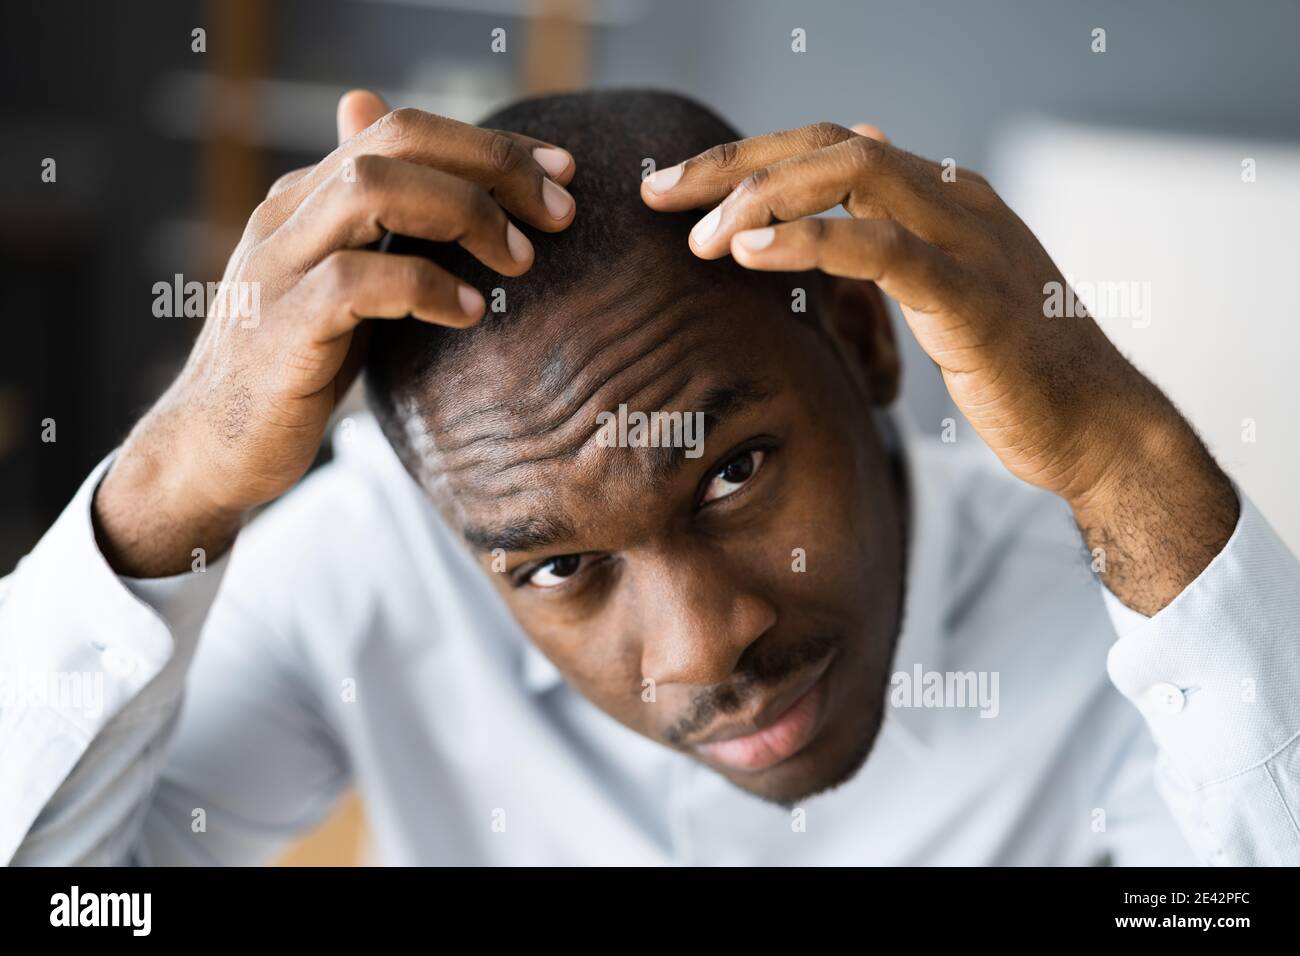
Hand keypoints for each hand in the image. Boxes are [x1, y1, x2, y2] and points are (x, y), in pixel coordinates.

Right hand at [95, 90, 576, 575]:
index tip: (563, 169)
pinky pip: (356, 282)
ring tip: (521, 259)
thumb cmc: (295, 366)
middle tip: (559, 211)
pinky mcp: (280, 328)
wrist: (212, 449)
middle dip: (490, 164)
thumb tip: (414, 174)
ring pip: (372, 191)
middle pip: (395, 142)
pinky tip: (470, 314)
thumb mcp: (344, 284)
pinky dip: (425, 287)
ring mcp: (278, 268)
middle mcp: (287, 216)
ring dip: (463, 214)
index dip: (490, 143)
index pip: (404, 130)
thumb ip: (382, 230)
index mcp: (308, 198)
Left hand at [641, 122, 1236, 612]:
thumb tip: (864, 158)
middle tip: (660, 194)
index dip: (746, 158)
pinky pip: (881, 250)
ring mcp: (967, 241)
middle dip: (732, 164)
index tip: (676, 188)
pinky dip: (809, 242)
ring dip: (761, 199)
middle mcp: (955, 200)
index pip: (828, 147)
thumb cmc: (1014, 368)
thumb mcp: (946, 289)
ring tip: (700, 236)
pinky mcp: (971, 298)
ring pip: (851, 177)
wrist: (1096, 427)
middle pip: (826, 146)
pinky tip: (752, 253)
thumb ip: (896, 235)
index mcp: (943, 195)